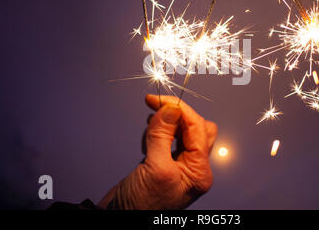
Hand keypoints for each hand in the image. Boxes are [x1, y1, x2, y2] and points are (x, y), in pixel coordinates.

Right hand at [98, 94, 217, 209]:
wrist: (119, 220)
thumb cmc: (141, 207)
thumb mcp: (155, 168)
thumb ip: (163, 136)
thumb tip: (171, 109)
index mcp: (199, 172)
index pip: (198, 130)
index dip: (181, 111)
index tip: (162, 100)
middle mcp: (192, 168)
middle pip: (195, 128)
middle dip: (177, 115)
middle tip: (156, 105)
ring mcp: (178, 165)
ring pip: (181, 132)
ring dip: (165, 124)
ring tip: (150, 127)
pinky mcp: (164, 163)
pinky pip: (167, 139)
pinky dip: (157, 133)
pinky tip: (148, 137)